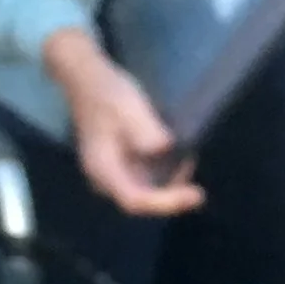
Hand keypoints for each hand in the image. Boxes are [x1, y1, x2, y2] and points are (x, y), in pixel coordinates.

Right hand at [45, 27, 204, 216]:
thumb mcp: (127, 106)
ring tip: (190, 162)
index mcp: (103, 169)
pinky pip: (146, 181)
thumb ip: (144, 129)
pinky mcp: (122, 167)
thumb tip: (163, 147)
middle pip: (141, 201)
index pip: (135, 200)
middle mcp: (105, 179)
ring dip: (171, 186)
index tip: (196, 194)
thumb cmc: (107, 94)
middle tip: (197, 187)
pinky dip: (166, 175)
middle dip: (172, 197)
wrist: (87, 80)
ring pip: (146, 194)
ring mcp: (113, 175)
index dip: (166, 202)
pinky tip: (182, 158)